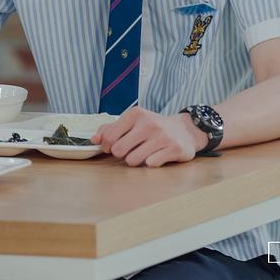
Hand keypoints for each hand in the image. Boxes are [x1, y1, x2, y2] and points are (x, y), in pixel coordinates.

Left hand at [90, 107, 205, 167]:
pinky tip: (157, 156)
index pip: (109, 136)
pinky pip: (151, 164)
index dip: (108, 146)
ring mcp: (163, 136)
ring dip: (136, 160)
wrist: (185, 130)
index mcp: (136, 114)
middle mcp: (149, 123)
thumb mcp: (133, 122)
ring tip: (143, 154)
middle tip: (130, 151)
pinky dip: (151, 163)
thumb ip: (111, 129)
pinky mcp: (175, 149)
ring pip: (133, 160)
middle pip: (119, 150)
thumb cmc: (153, 127)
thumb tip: (94, 140)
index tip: (113, 147)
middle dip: (122, 154)